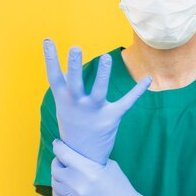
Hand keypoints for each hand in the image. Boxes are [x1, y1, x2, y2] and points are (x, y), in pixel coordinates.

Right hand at [42, 38, 151, 163]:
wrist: (82, 155)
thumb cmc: (73, 122)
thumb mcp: (64, 104)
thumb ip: (64, 85)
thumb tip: (59, 62)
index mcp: (63, 99)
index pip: (54, 76)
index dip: (50, 58)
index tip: (48, 40)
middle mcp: (77, 104)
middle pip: (75, 83)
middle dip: (74, 66)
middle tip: (75, 48)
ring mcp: (94, 112)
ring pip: (99, 91)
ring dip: (103, 75)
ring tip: (106, 57)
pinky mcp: (111, 118)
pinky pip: (126, 102)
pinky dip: (137, 91)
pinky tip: (148, 79)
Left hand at [51, 138, 151, 195]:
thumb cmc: (120, 186)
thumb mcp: (109, 166)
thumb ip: (91, 159)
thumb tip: (78, 152)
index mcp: (89, 171)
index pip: (64, 154)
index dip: (58, 147)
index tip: (58, 144)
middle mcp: (78, 185)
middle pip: (56, 169)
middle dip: (57, 162)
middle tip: (61, 160)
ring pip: (55, 183)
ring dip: (58, 176)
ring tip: (64, 173)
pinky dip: (60, 189)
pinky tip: (66, 186)